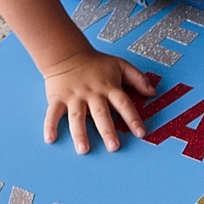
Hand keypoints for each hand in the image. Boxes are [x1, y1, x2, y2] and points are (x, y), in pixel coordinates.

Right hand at [40, 47, 154, 154]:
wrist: (67, 54)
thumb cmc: (96, 63)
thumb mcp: (121, 65)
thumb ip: (138, 78)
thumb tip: (153, 92)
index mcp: (109, 87)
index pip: (124, 104)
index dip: (133, 118)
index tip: (140, 133)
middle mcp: (92, 94)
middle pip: (101, 114)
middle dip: (107, 130)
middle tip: (113, 147)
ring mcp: (74, 97)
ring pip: (77, 117)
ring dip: (80, 133)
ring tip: (83, 149)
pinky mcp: (58, 99)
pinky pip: (53, 113)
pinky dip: (50, 125)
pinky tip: (50, 139)